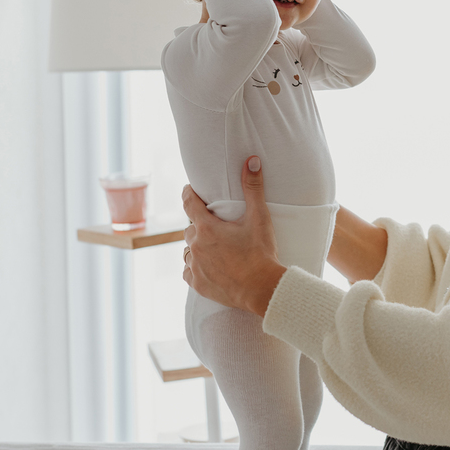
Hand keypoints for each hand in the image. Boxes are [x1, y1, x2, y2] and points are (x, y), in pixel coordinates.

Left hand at [182, 156, 285, 315]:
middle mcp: (195, 246)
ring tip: (212, 248)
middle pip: (190, 228)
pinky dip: (195, 267)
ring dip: (196, 247)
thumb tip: (251, 160)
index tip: (189, 189)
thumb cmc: (261, 253)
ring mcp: (195, 266)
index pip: (188, 203)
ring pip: (187, 250)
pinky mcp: (197, 283)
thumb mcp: (259, 218)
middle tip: (215, 226)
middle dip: (200, 225)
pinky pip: (188, 271)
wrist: (262, 289)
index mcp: (206, 228)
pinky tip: (207, 266)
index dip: (188, 193)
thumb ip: (253, 188)